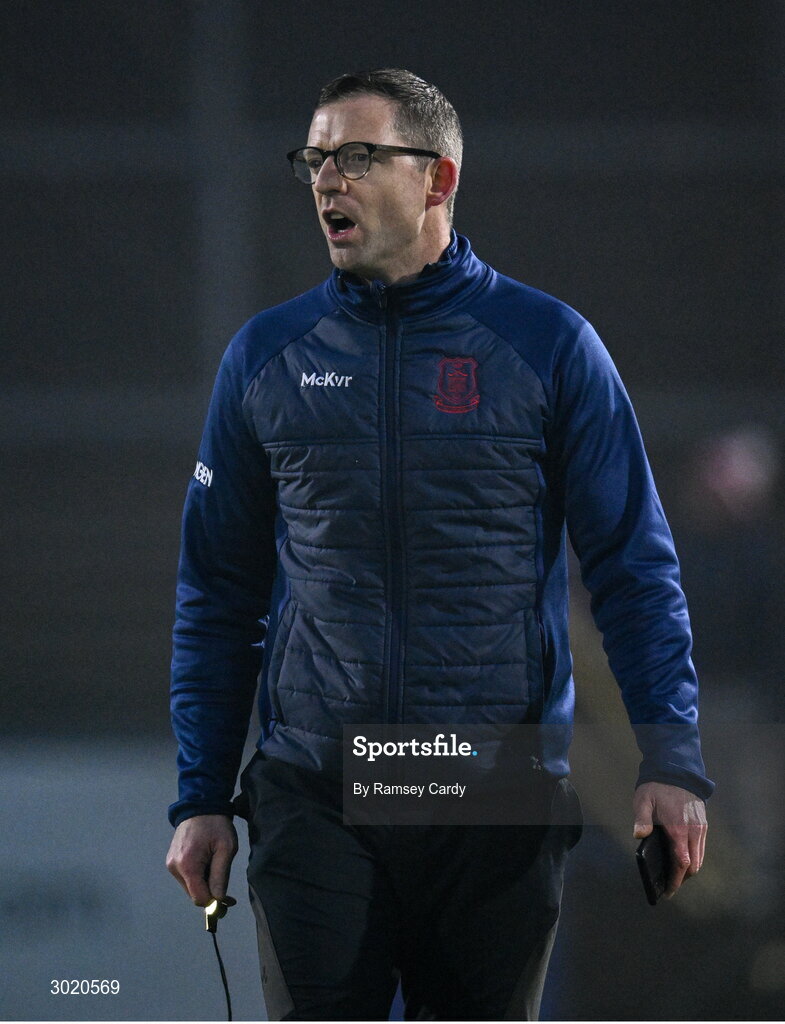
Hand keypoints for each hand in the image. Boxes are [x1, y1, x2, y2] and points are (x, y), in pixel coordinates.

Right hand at [166, 814, 237, 906]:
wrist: (201, 805)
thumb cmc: (216, 825)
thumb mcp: (226, 849)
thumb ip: (220, 877)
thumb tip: (218, 902)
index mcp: (187, 865)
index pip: (199, 898)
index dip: (214, 903)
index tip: (229, 901)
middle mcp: (174, 867)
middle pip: (194, 894)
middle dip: (210, 892)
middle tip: (225, 881)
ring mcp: (170, 864)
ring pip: (190, 887)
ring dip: (204, 883)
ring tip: (214, 864)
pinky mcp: (171, 860)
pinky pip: (186, 877)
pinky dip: (197, 876)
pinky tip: (206, 862)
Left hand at [633, 782, 706, 897]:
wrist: (677, 769)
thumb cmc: (657, 786)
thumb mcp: (644, 800)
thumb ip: (642, 819)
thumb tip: (639, 835)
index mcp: (678, 828)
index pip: (681, 862)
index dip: (676, 880)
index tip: (668, 891)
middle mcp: (693, 831)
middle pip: (693, 865)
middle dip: (682, 878)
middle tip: (669, 885)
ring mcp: (700, 827)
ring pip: (699, 857)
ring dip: (689, 868)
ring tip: (675, 874)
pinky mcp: (703, 823)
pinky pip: (701, 847)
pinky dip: (694, 857)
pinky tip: (682, 857)